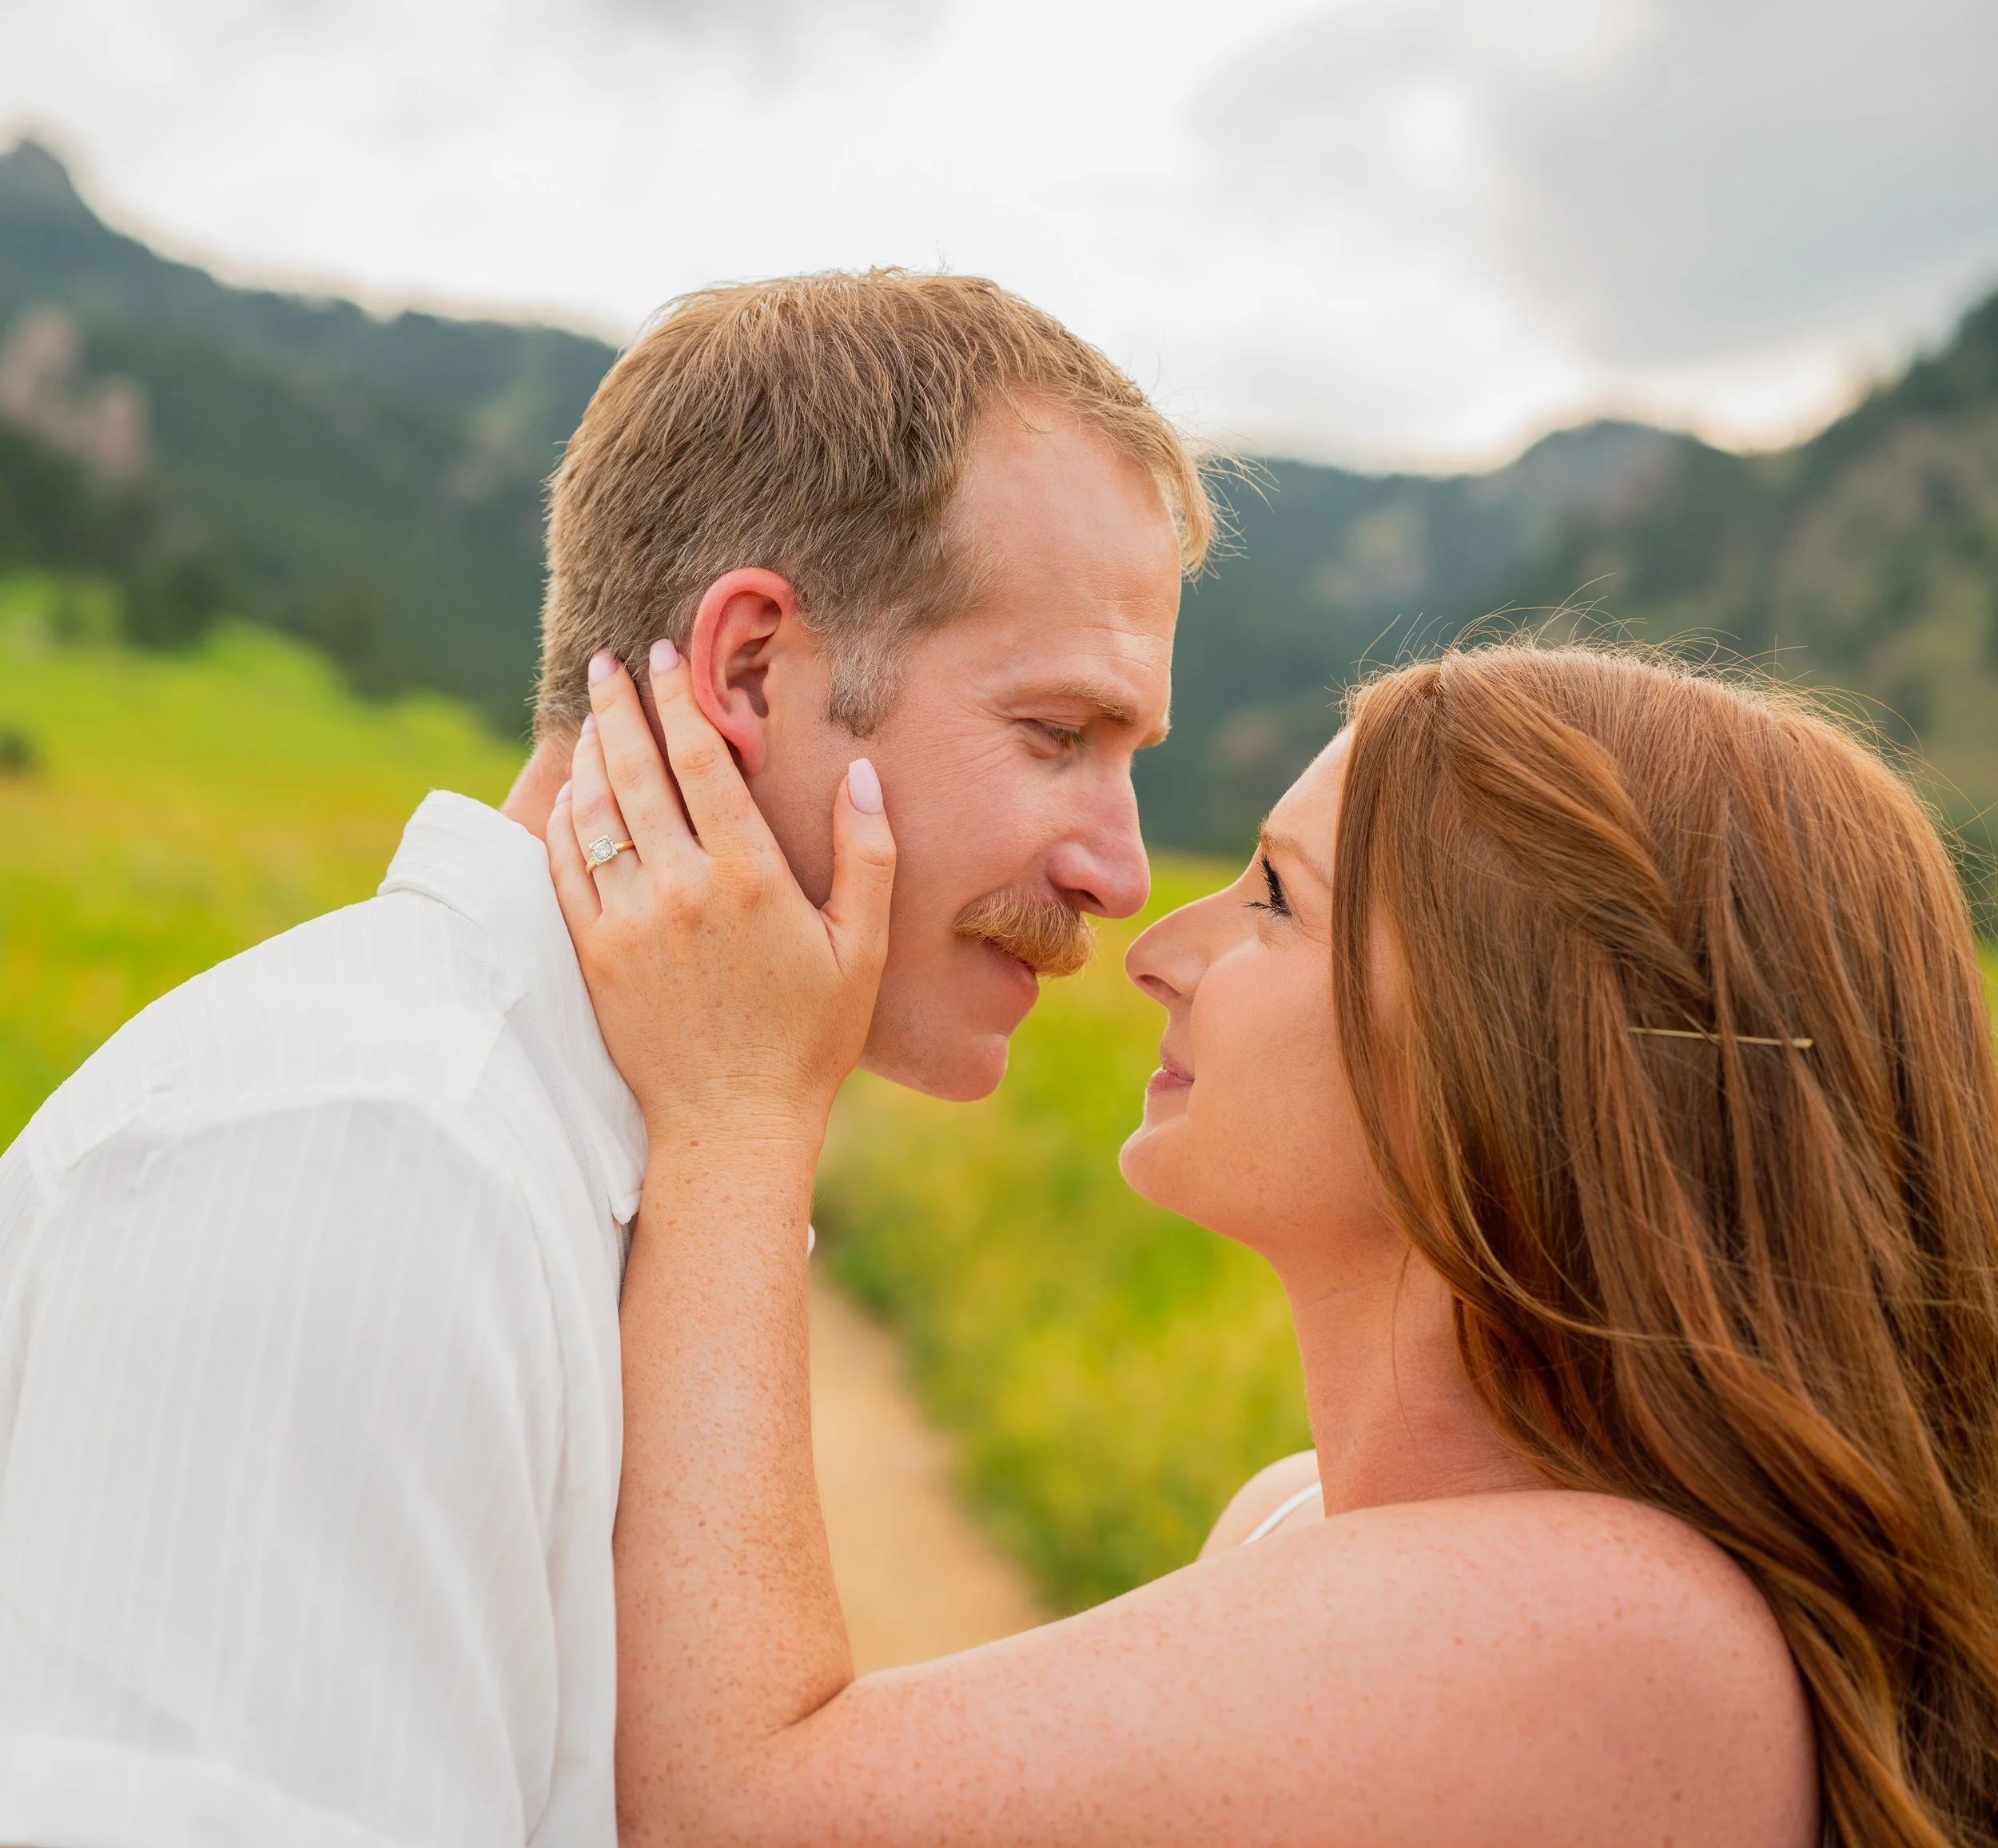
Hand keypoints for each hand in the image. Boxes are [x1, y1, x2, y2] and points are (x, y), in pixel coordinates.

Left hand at [547, 640, 895, 1147]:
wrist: (731, 1127)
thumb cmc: (808, 1041)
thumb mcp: (860, 949)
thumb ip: (866, 855)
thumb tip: (860, 773)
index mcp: (749, 875)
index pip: (702, 760)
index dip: (680, 699)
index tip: (666, 657)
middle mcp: (681, 888)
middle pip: (638, 771)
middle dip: (621, 708)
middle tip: (609, 665)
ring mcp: (628, 921)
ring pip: (595, 813)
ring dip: (590, 755)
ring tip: (591, 718)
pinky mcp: (592, 956)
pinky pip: (564, 869)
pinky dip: (563, 821)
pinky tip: (570, 796)